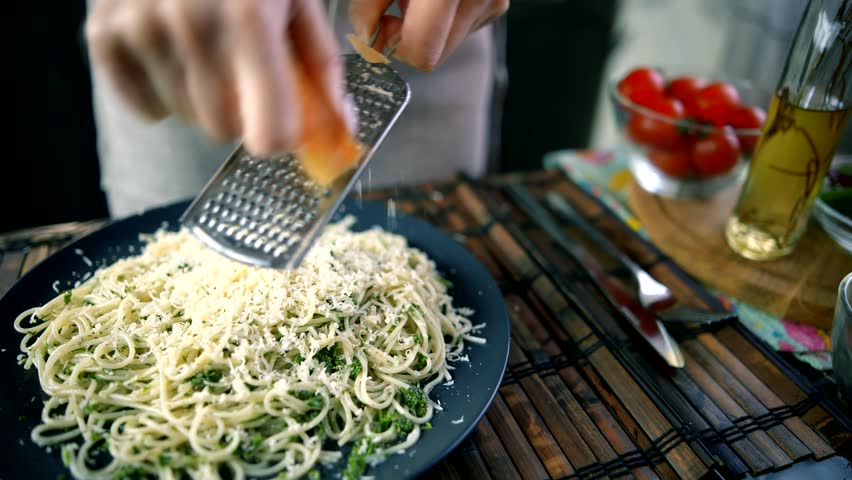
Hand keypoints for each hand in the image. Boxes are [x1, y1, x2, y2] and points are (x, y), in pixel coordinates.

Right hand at [85, 0, 349, 155]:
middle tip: (242, 73)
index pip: (268, 132)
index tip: (282, 125)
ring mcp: (141, 28)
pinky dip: (160, 94)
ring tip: (208, 51)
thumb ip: (320, 63)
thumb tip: (341, 124)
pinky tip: (174, 56)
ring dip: (201, 99)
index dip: (279, 135)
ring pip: (185, 116)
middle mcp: (191, 25)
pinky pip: (143, 107)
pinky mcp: (104, 33)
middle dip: (240, 112)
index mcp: (249, 18)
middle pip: (223, 129)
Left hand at [349, 0, 508, 71]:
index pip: (422, 54)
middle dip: (409, 37)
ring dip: (426, 27)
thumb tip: (367, 36)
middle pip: (434, 56)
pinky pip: (461, 29)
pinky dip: (443, 18)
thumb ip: (368, 5)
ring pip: (446, 46)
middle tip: (399, 6)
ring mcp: (493, 4)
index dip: (395, 47)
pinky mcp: (497, 5)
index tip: (383, 26)